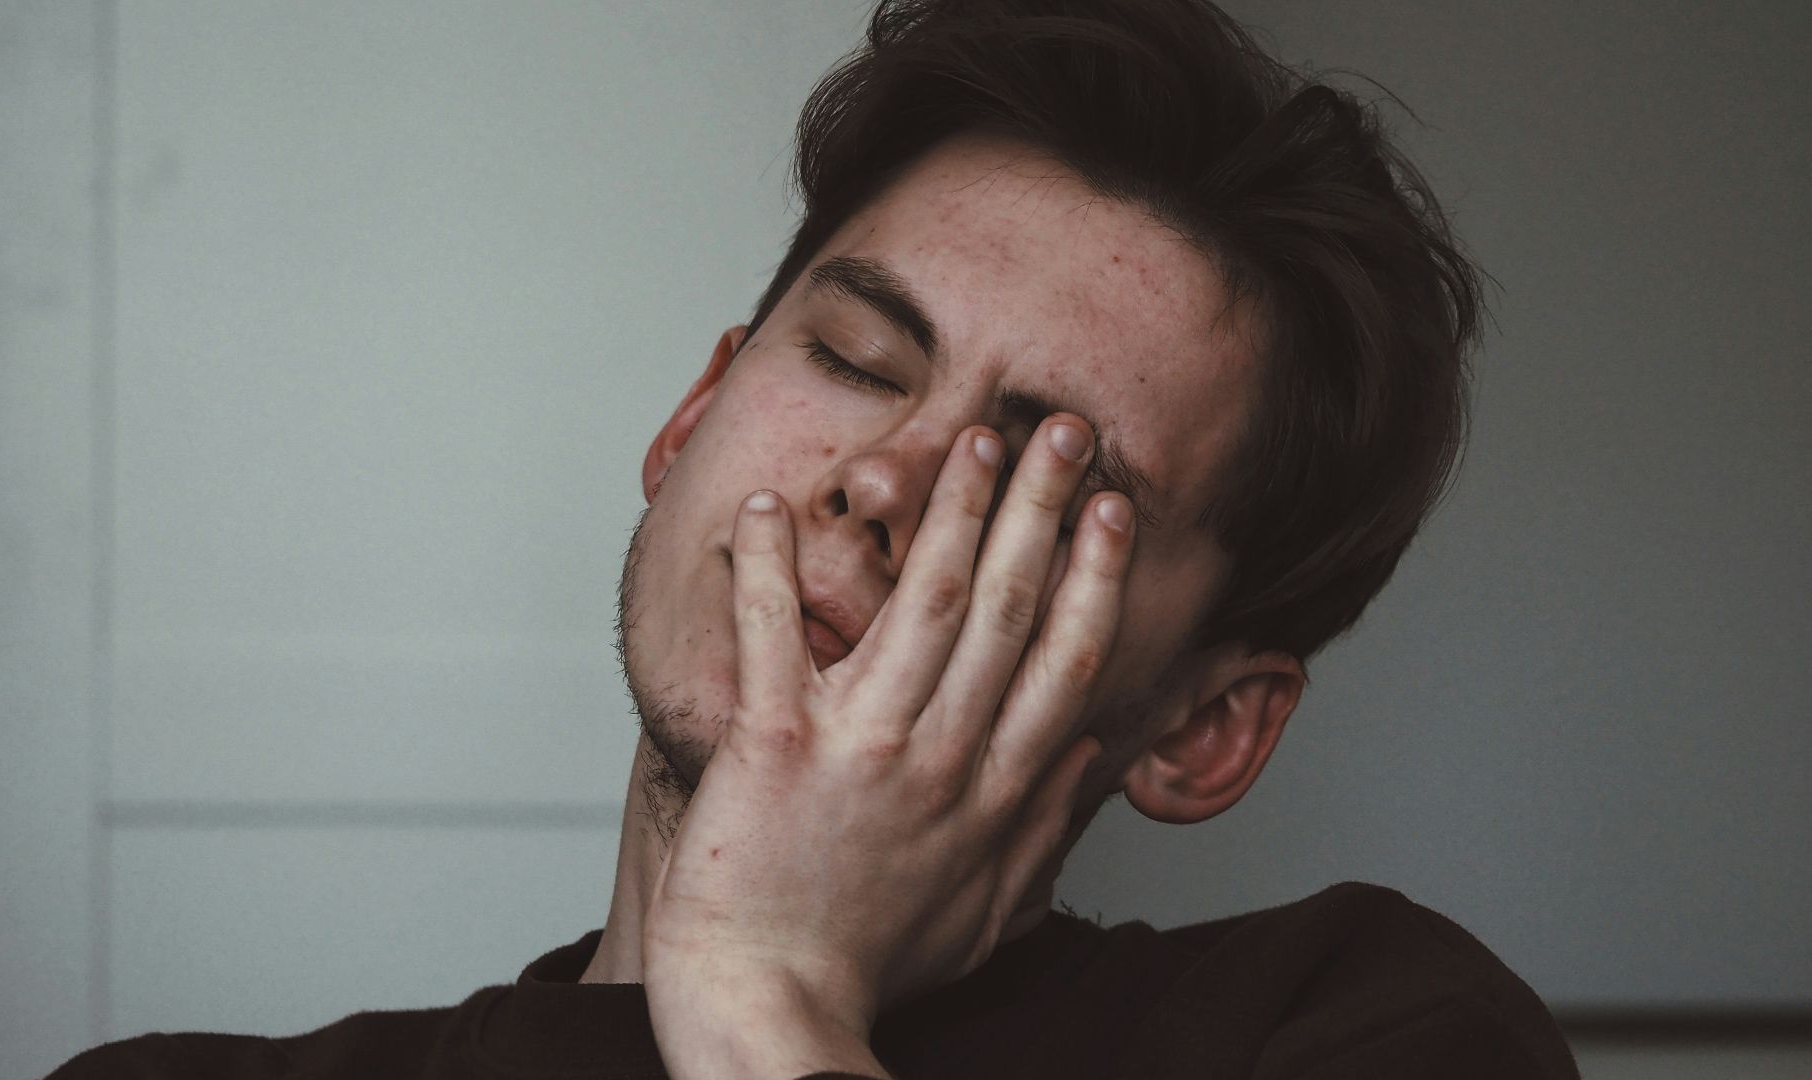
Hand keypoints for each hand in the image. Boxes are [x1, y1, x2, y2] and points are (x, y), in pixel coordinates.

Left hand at [643, 416, 1134, 1078]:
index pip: (1064, 660)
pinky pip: (773, 636)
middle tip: (1063, 431)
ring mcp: (862, 745)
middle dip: (1042, 508)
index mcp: (992, 791)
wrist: (770, 1009)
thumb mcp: (986, 913)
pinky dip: (765, 568)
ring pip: (923, 602)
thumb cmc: (867, 966)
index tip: (1113, 510)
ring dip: (951, 510)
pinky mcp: (774, 745)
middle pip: (1010, 607)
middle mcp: (941, 755)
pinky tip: (765, 506)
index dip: (1095, 575)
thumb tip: (1093, 760)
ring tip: (972, 439)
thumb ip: (1044, 830)